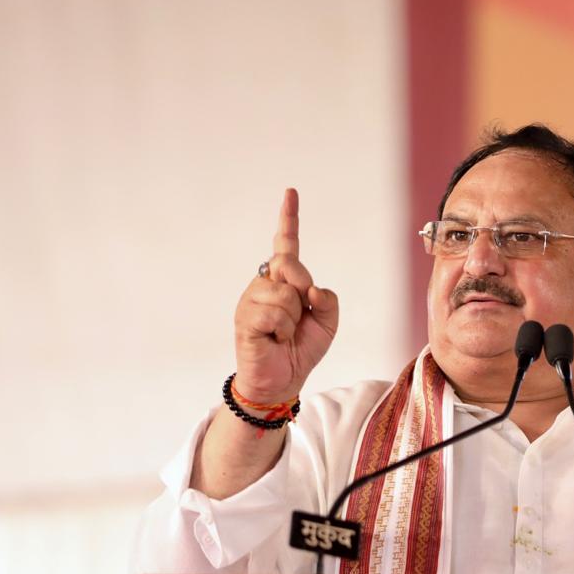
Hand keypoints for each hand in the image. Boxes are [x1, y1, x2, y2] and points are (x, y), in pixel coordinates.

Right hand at [232, 188, 338, 403]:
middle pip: (289, 264)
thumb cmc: (301, 348)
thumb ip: (328, 300)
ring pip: (284, 292)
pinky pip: (273, 313)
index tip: (290, 192)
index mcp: (285, 281)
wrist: (283, 380)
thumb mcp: (328, 323)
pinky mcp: (245, 318)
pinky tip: (273, 339)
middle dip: (302, 288)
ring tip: (283, 333)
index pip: (286, 245)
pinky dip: (282, 330)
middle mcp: (265, 284)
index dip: (288, 218)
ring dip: (293, 317)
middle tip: (298, 316)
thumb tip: (311, 289)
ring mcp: (252, 299)